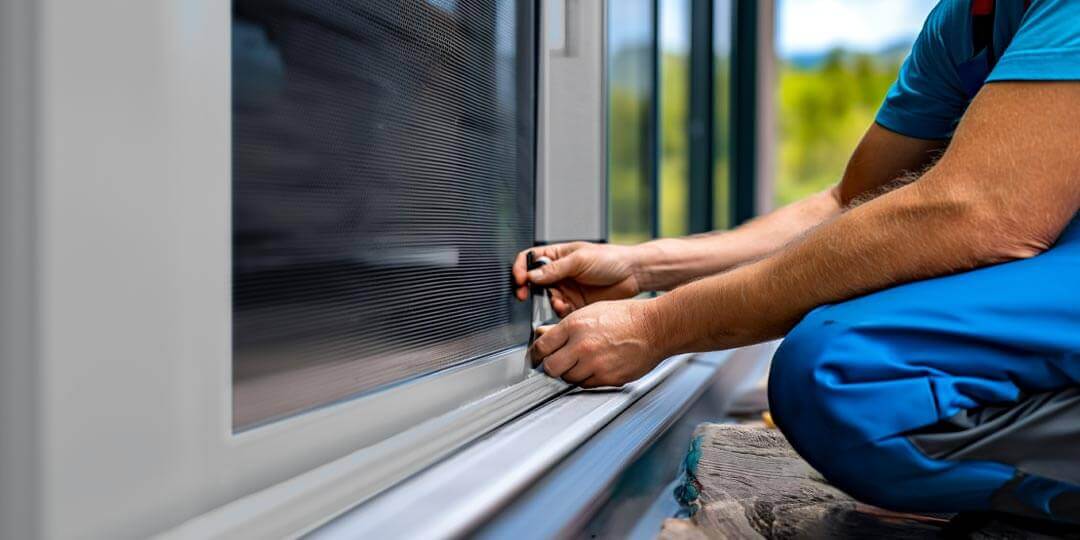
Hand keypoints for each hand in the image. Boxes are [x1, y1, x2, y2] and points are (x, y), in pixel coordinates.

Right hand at [513, 242, 642, 316]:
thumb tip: (531, 276)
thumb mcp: (580, 259)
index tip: (519, 279)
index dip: (520, 268)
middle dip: (527, 290)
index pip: (529, 259)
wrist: (633, 275)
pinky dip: (559, 311)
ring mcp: (566, 289)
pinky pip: (559, 310)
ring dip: (548, 302)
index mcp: (557, 255)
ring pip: (545, 299)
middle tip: (525, 296)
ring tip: (558, 302)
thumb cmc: (611, 259)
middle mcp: (559, 272)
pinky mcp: (574, 304)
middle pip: (532, 282)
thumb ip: (555, 269)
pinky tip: (566, 308)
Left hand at [528, 299, 666, 387]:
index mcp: (575, 325)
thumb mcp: (591, 311)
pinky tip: (596, 366)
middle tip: (557, 363)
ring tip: (583, 361)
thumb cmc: (626, 317)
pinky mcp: (608, 378)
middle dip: (551, 367)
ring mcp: (595, 364)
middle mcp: (582, 346)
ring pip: (569, 379)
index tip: (538, 356)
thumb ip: (564, 326)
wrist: (655, 327)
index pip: (541, 347)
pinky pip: (587, 385)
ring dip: (571, 373)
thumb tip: (543, 334)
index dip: (537, 354)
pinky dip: (588, 379)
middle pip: (551, 368)